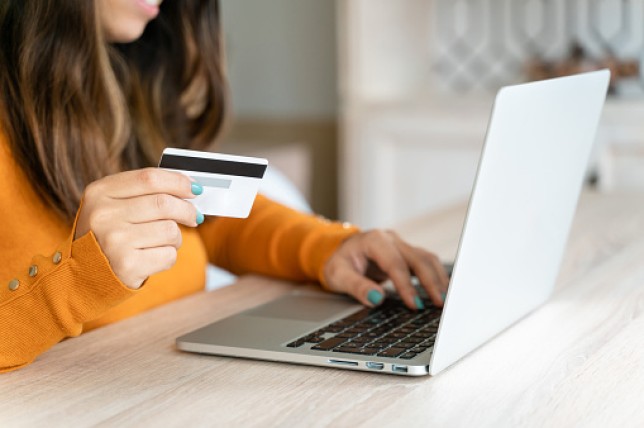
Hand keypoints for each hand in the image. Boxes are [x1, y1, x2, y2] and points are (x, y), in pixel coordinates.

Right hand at [75, 168, 201, 288]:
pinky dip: (168, 256)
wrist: (83, 276)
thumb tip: (191, 187)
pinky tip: (152, 257)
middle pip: (164, 204)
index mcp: (100, 192)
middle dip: (187, 210)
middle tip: (193, 217)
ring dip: (175, 237)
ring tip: (161, 242)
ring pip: (170, 230)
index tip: (195, 189)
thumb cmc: (107, 235)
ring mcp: (114, 241)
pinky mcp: (127, 265)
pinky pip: (168, 255)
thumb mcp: (113, 205)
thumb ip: (146, 192)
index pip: (149, 178)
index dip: (178, 181)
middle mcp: (104, 215)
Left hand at [323, 230, 448, 308]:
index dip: (406, 285)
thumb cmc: (338, 262)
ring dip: (438, 278)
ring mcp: (400, 245)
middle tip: (439, 303)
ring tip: (444, 299)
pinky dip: (436, 276)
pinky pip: (425, 262)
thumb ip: (357, 286)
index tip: (414, 304)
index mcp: (374, 240)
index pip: (395, 263)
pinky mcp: (406, 253)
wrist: (338, 252)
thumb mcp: (339, 275)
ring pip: (426, 259)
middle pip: (417, 259)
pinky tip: (442, 290)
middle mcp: (391, 239)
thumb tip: (377, 298)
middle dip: (430, 282)